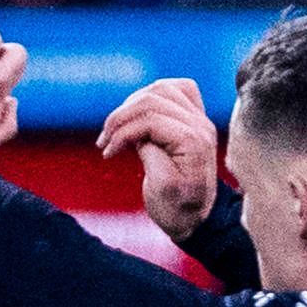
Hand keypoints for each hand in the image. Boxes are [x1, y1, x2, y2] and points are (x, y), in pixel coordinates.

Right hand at [98, 77, 221, 243]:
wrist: (197, 218)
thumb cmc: (178, 209)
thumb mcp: (160, 188)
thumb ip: (150, 153)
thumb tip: (134, 133)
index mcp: (195, 141)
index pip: (152, 118)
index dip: (123, 132)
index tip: (107, 153)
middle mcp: (201, 124)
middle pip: (154, 97)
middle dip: (122, 116)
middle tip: (105, 141)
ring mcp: (200, 118)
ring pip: (162, 88)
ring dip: (132, 104)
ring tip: (116, 128)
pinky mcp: (194, 118)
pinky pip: (176, 90)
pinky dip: (151, 96)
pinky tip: (137, 114)